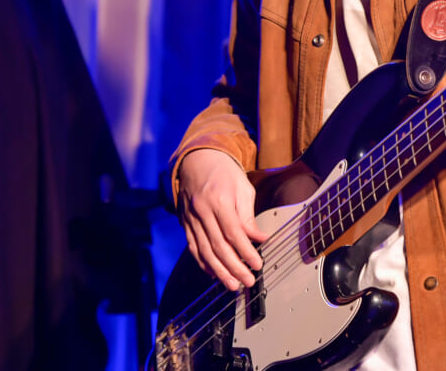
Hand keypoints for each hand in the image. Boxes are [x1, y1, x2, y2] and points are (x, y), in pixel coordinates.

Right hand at [177, 148, 268, 290]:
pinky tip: (214, 273)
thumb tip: (260, 238)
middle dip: (234, 267)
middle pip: (219, 246)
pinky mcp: (185, 223)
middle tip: (247, 281)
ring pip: (204, 251)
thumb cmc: (224, 172)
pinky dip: (203, 262)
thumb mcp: (243, 188)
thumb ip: (249, 216)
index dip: (246, 252)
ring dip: (219, 271)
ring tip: (232, 285)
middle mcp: (202, 211)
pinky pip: (193, 247)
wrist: (197, 159)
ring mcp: (191, 218)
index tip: (257, 265)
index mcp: (219, 200)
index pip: (234, 233)